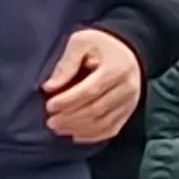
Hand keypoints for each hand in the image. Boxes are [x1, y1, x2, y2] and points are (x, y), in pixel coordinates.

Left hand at [41, 26, 146, 145]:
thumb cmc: (100, 45)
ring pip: (103, 124)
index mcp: (116, 69)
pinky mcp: (128, 112)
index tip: (49, 105)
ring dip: (78, 129)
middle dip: (70, 118)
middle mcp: (126, 88)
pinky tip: (75, 135)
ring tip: (58, 128)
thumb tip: (50, 87)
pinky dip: (92, 136)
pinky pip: (111, 130)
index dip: (68, 101)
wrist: (127, 51)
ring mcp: (130, 103)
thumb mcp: (81, 42)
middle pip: (95, 110)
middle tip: (50, 121)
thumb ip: (66, 63)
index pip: (89, 91)